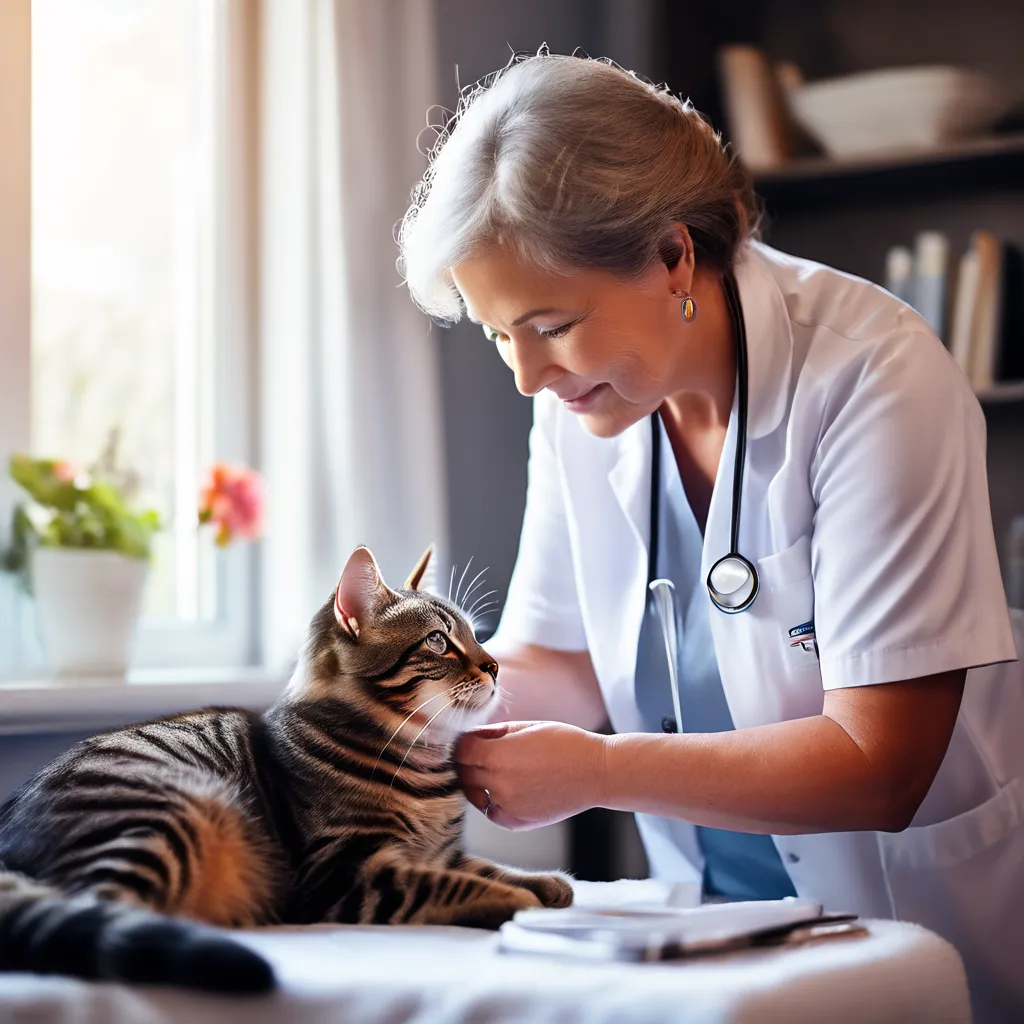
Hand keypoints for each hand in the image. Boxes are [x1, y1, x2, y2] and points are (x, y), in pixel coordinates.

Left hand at [454, 720, 607, 830]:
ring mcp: (505, 805)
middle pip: (464, 772)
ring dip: (478, 782)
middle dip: (468, 762)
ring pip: (475, 793)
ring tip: (497, 771)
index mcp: (497, 755)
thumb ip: (494, 732)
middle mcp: (497, 782)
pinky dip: (493, 802)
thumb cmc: (565, 743)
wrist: (596, 773)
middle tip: (480, 754)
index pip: (460, 750)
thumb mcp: (527, 727)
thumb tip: (470, 736)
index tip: (469, 740)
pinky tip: (509, 789)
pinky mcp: (515, 822)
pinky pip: (491, 812)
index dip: (463, 743)